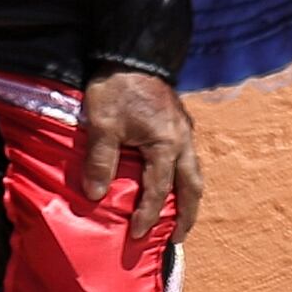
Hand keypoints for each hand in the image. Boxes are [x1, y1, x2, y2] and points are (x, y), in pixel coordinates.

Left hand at [76, 70, 202, 245]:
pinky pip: (189, 159)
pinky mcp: (179, 122)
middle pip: (192, 186)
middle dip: (186, 215)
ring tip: (182, 218)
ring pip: (194, 172)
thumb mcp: (103, 123)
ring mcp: (184, 130)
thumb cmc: (116, 87)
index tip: (136, 234)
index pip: (159, 189)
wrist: (132, 52)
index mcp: (166, 143)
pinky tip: (175, 184)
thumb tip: (96, 195)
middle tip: (178, 239)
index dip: (148, 214)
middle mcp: (182, 140)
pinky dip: (184, 178)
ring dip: (189, 198)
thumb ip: (101, 160)